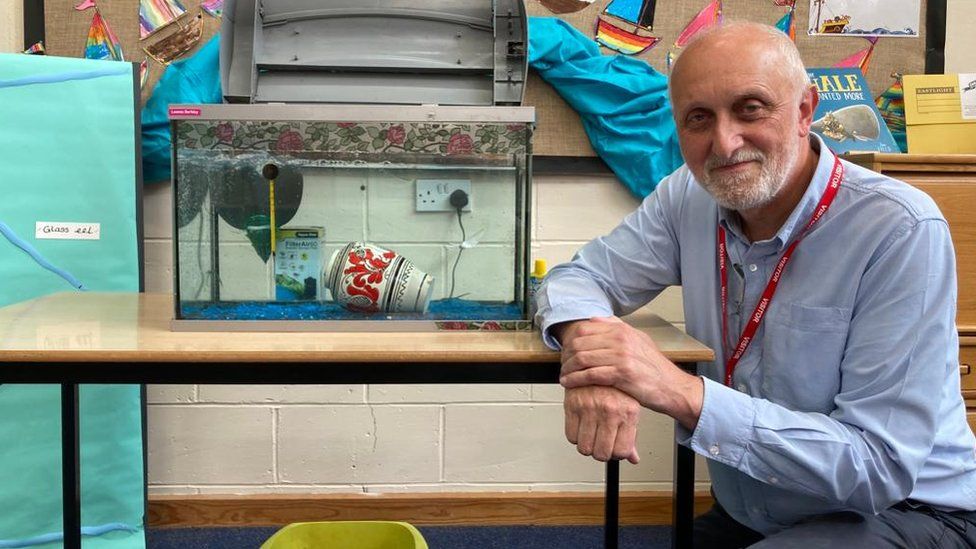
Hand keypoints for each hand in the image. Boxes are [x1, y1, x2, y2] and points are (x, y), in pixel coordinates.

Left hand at [560, 316, 703, 429]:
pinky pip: (590, 374)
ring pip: (582, 358)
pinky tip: (568, 383)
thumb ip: (616, 327)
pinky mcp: (622, 373)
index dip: (570, 341)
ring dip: (567, 368)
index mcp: (622, 330)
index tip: (565, 351)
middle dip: (565, 355)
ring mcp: (621, 355)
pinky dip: (575, 379)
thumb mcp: (638, 340)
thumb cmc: (653, 367)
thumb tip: (594, 318)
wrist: (672, 387)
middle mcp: (621, 339)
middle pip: (580, 343)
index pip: (585, 329)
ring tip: (563, 375)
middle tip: (561, 365)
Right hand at [564, 385, 640, 463]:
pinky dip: (575, 437)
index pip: (622, 451)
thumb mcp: (629, 407)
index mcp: (628, 412)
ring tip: (591, 435)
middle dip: (601, 453)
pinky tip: (582, 427)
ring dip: (587, 446)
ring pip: (584, 448)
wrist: (594, 361)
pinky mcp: (572, 406)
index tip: (614, 449)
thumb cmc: (614, 385)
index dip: (617, 454)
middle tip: (601, 444)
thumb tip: (633, 458)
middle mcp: (609, 410)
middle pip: (602, 453)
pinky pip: (570, 436)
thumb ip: (631, 435)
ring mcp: (590, 408)